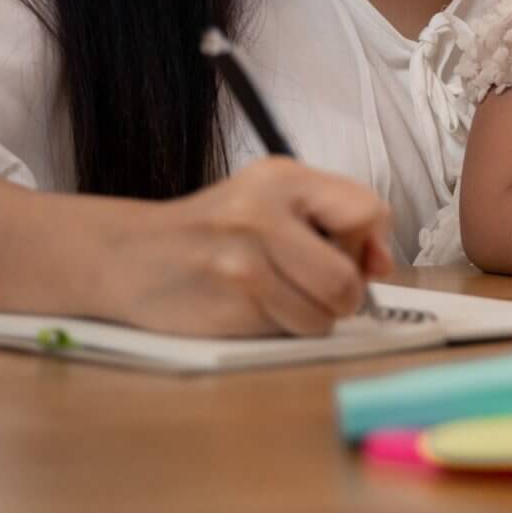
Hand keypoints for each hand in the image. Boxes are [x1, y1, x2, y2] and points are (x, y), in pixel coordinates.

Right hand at [102, 158, 393, 335]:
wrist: (130, 255)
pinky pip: (288, 333)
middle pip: (348, 278)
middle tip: (312, 287)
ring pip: (323, 315)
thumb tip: (381, 263)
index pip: (366, 211)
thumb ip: (334, 221)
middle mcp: (264, 213)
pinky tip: (250, 308)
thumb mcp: (273, 201)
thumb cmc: (215, 231)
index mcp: (285, 178)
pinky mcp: (228, 304)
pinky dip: (279, 330)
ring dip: (310, 318)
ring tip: (276, 296)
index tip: (358, 259)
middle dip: (342, 296)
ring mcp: (243, 261)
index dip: (370, 245)